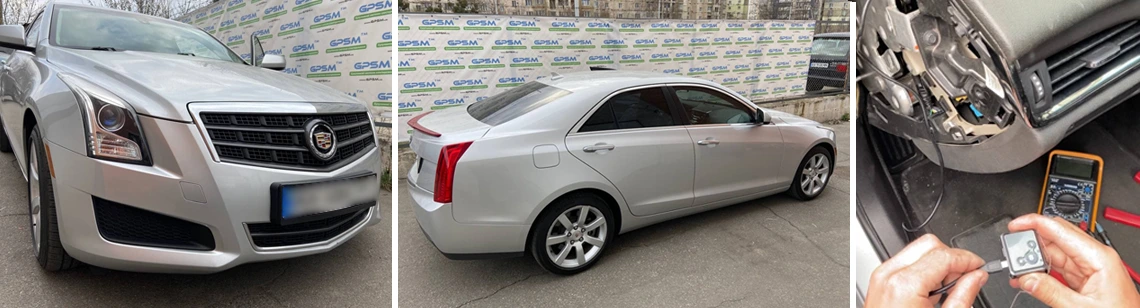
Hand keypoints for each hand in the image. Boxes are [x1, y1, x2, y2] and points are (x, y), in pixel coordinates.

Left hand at [865, 234, 988, 307]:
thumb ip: (963, 296)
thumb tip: (977, 277)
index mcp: (906, 284)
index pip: (945, 255)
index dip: (968, 259)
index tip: (980, 268)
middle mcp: (890, 275)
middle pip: (929, 245)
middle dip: (952, 258)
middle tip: (965, 278)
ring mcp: (882, 277)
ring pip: (917, 250)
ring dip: (937, 264)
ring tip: (947, 290)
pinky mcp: (880, 282)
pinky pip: (906, 263)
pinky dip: (923, 270)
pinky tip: (931, 292)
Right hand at [1007, 214, 1139, 305]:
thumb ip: (1050, 292)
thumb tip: (1025, 278)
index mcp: (1098, 257)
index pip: (1060, 229)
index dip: (1034, 223)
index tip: (1014, 226)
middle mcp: (1095, 258)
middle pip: (1056, 239)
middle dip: (1032, 243)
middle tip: (1012, 252)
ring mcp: (1089, 268)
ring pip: (1055, 254)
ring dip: (1034, 260)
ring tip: (1017, 270)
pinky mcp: (1085, 280)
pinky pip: (1058, 269)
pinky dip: (1042, 272)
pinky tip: (1029, 277)